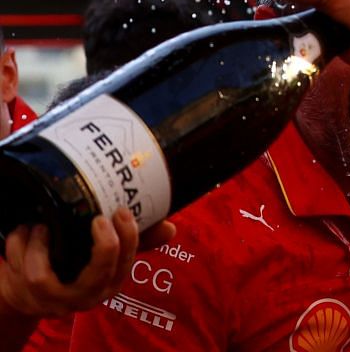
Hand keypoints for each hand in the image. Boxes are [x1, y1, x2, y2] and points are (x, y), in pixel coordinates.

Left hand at [0, 211, 173, 319]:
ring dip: (40, 245)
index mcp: (108, 283)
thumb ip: (135, 242)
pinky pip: (16, 270)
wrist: (27, 291)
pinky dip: (19, 247)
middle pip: (96, 275)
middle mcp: (84, 296)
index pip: (124, 263)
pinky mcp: (27, 295)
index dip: (126, 238)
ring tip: (43, 224)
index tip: (120, 211)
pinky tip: (24, 231)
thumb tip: (171, 228)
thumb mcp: (104, 256)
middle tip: (98, 218)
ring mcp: (53, 299)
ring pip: (42, 277)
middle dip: (101, 246)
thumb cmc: (71, 266)